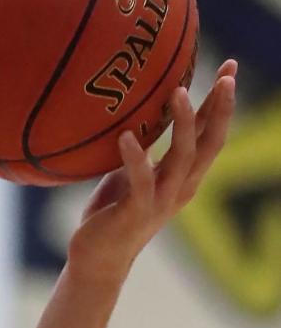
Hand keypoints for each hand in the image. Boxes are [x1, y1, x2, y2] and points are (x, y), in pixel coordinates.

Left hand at [66, 60, 237, 284]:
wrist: (96, 260)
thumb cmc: (112, 213)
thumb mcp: (133, 173)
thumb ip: (145, 148)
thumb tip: (141, 111)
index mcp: (183, 176)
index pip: (210, 133)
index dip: (222, 102)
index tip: (231, 67)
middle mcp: (180, 187)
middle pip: (210, 143)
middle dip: (221, 109)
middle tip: (226, 77)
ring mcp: (160, 201)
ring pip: (182, 158)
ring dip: (183, 124)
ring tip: (177, 92)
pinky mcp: (135, 213)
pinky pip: (140, 181)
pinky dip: (135, 157)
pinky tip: (125, 136)